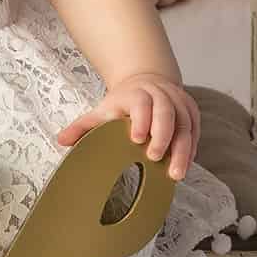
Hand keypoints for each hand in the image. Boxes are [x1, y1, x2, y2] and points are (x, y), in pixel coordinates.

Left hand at [53, 72, 200, 180]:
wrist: (147, 82)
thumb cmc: (123, 103)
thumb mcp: (102, 110)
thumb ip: (83, 126)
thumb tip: (60, 140)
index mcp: (137, 94)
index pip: (141, 103)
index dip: (141, 119)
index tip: (136, 138)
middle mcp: (161, 94)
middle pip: (167, 113)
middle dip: (163, 136)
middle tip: (155, 157)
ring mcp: (179, 102)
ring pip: (185, 124)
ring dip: (182, 149)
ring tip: (176, 174)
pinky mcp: (191, 112)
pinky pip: (195, 130)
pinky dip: (191, 148)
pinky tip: (185, 165)